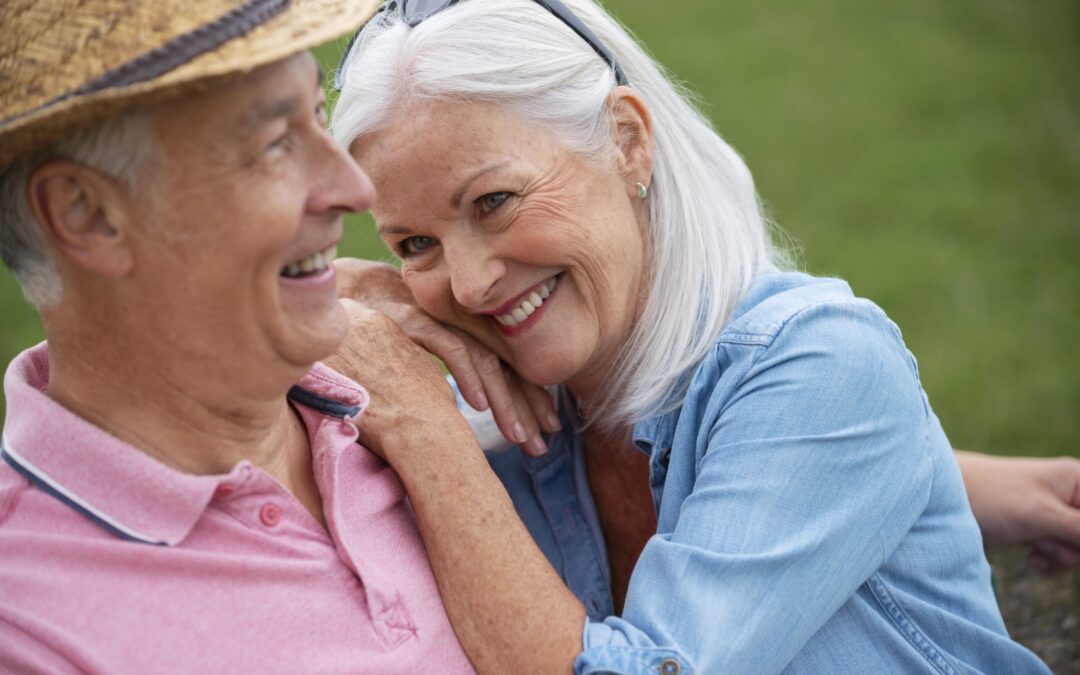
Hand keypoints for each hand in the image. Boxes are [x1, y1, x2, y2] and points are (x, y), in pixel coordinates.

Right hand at [334, 258, 558, 455]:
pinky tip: (478, 405)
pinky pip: (449, 346)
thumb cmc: (384, 334)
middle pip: (505, 367)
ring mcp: (440, 319)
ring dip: (504, 400)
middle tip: (541, 445)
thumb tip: (463, 413)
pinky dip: (467, 374)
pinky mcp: (414, 319)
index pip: (509, 369)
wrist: (343, 291)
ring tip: (518, 436)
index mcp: (468, 332)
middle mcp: (461, 323)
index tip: (544, 433)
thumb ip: (444, 380)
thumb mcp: (420, 360)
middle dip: (526, 407)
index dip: (529, 401)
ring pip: (485, 360)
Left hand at [956, 451, 1079, 574]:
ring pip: (1077, 548)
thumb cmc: (990, 497)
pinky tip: (1032, 560)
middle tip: (1047, 542)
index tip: (1059, 538)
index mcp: (1078, 479)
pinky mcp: (1034, 526)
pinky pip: (1059, 552)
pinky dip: (1050, 561)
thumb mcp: (1045, 517)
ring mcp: (1051, 510)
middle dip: (1075, 549)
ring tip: (1035, 550)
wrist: (939, 498)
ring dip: (1061, 557)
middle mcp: (1068, 492)